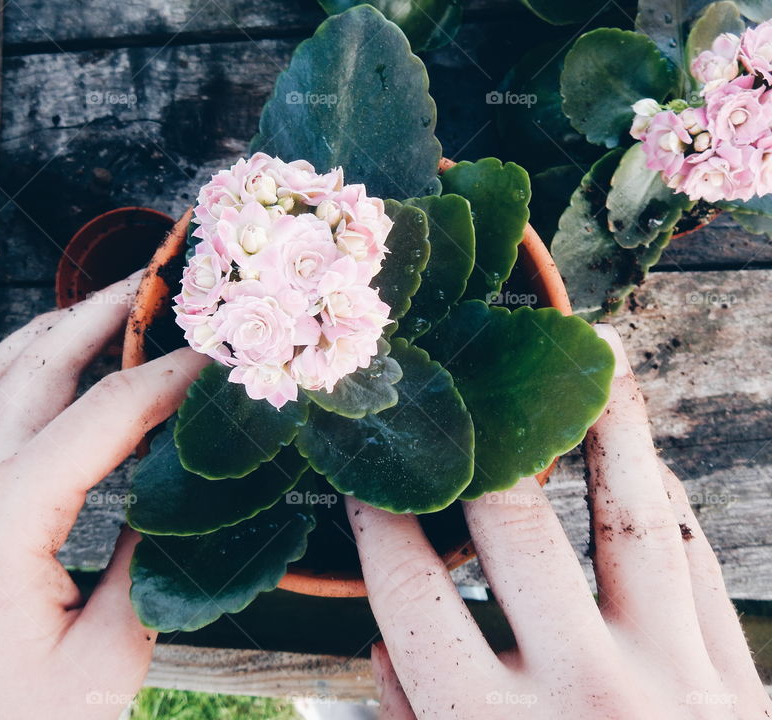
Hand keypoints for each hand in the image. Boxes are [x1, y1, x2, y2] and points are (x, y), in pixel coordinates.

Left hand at [0, 272, 207, 719]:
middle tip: (161, 278)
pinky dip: (19, 366)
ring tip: (111, 306)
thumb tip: (172, 505)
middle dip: (108, 310)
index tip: (217, 350)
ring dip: (57, 328)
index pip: (107, 411)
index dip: (170, 372)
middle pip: (42, 361)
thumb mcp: (102, 662)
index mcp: (8, 516)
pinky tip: (49, 370)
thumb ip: (144, 570)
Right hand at [357, 325, 770, 718]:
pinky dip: (660, 492)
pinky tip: (637, 444)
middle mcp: (586, 695)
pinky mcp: (735, 677)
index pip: (413, 599)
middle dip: (472, 448)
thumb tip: (388, 632)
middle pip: (514, 532)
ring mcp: (675, 678)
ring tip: (586, 354)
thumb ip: (415, 718)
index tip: (362, 473)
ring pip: (629, 514)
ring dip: (604, 425)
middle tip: (453, 384)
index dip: (378, 524)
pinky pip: (692, 557)